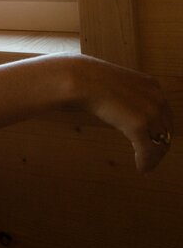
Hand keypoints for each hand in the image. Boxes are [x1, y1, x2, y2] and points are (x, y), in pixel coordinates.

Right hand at [76, 56, 172, 172]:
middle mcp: (157, 99)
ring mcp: (150, 112)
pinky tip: (142, 168)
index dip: (160, 129)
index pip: (165, 114)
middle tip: (152, 156)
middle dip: (160, 145)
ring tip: (147, 165)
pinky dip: (146, 162)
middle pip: (166, 129)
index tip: (155, 139)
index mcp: (152, 86)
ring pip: (161, 142)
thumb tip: (124, 106)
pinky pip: (148, 151)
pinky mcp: (139, 126)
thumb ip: (128, 94)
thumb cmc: (91, 79)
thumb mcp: (118, 83)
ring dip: (154, 157)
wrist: (82, 79)